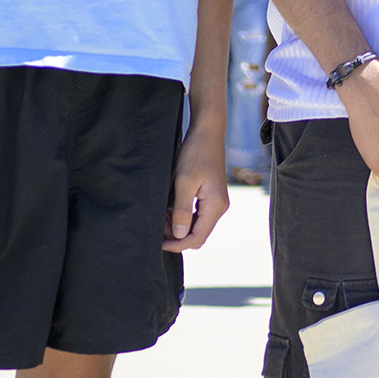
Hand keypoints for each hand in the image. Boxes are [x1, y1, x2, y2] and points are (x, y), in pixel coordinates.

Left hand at [165, 124, 229, 250]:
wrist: (208, 133)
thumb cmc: (196, 154)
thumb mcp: (184, 182)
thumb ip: (182, 210)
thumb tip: (180, 235)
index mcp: (215, 206)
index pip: (197, 238)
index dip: (178, 244)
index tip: (159, 242)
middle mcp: (220, 207)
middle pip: (198, 234)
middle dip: (177, 235)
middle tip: (158, 224)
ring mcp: (217, 202)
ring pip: (197, 226)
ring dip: (178, 226)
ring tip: (162, 215)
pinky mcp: (212, 197)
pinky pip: (197, 215)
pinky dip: (183, 216)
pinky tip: (170, 208)